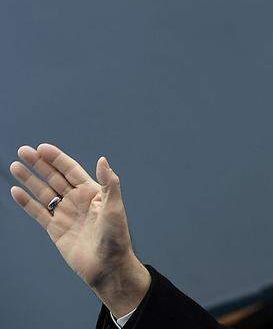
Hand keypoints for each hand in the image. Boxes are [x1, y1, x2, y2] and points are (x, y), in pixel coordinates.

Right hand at [10, 143, 149, 315]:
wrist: (108, 266)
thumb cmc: (116, 237)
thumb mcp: (114, 207)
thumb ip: (109, 183)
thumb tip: (102, 159)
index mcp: (92, 192)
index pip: (71, 170)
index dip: (57, 158)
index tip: (41, 147)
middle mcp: (78, 200)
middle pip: (55, 177)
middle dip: (39, 164)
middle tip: (23, 150)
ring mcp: (65, 214)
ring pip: (44, 193)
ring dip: (30, 179)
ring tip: (14, 166)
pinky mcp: (56, 230)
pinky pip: (38, 212)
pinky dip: (27, 202)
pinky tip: (15, 191)